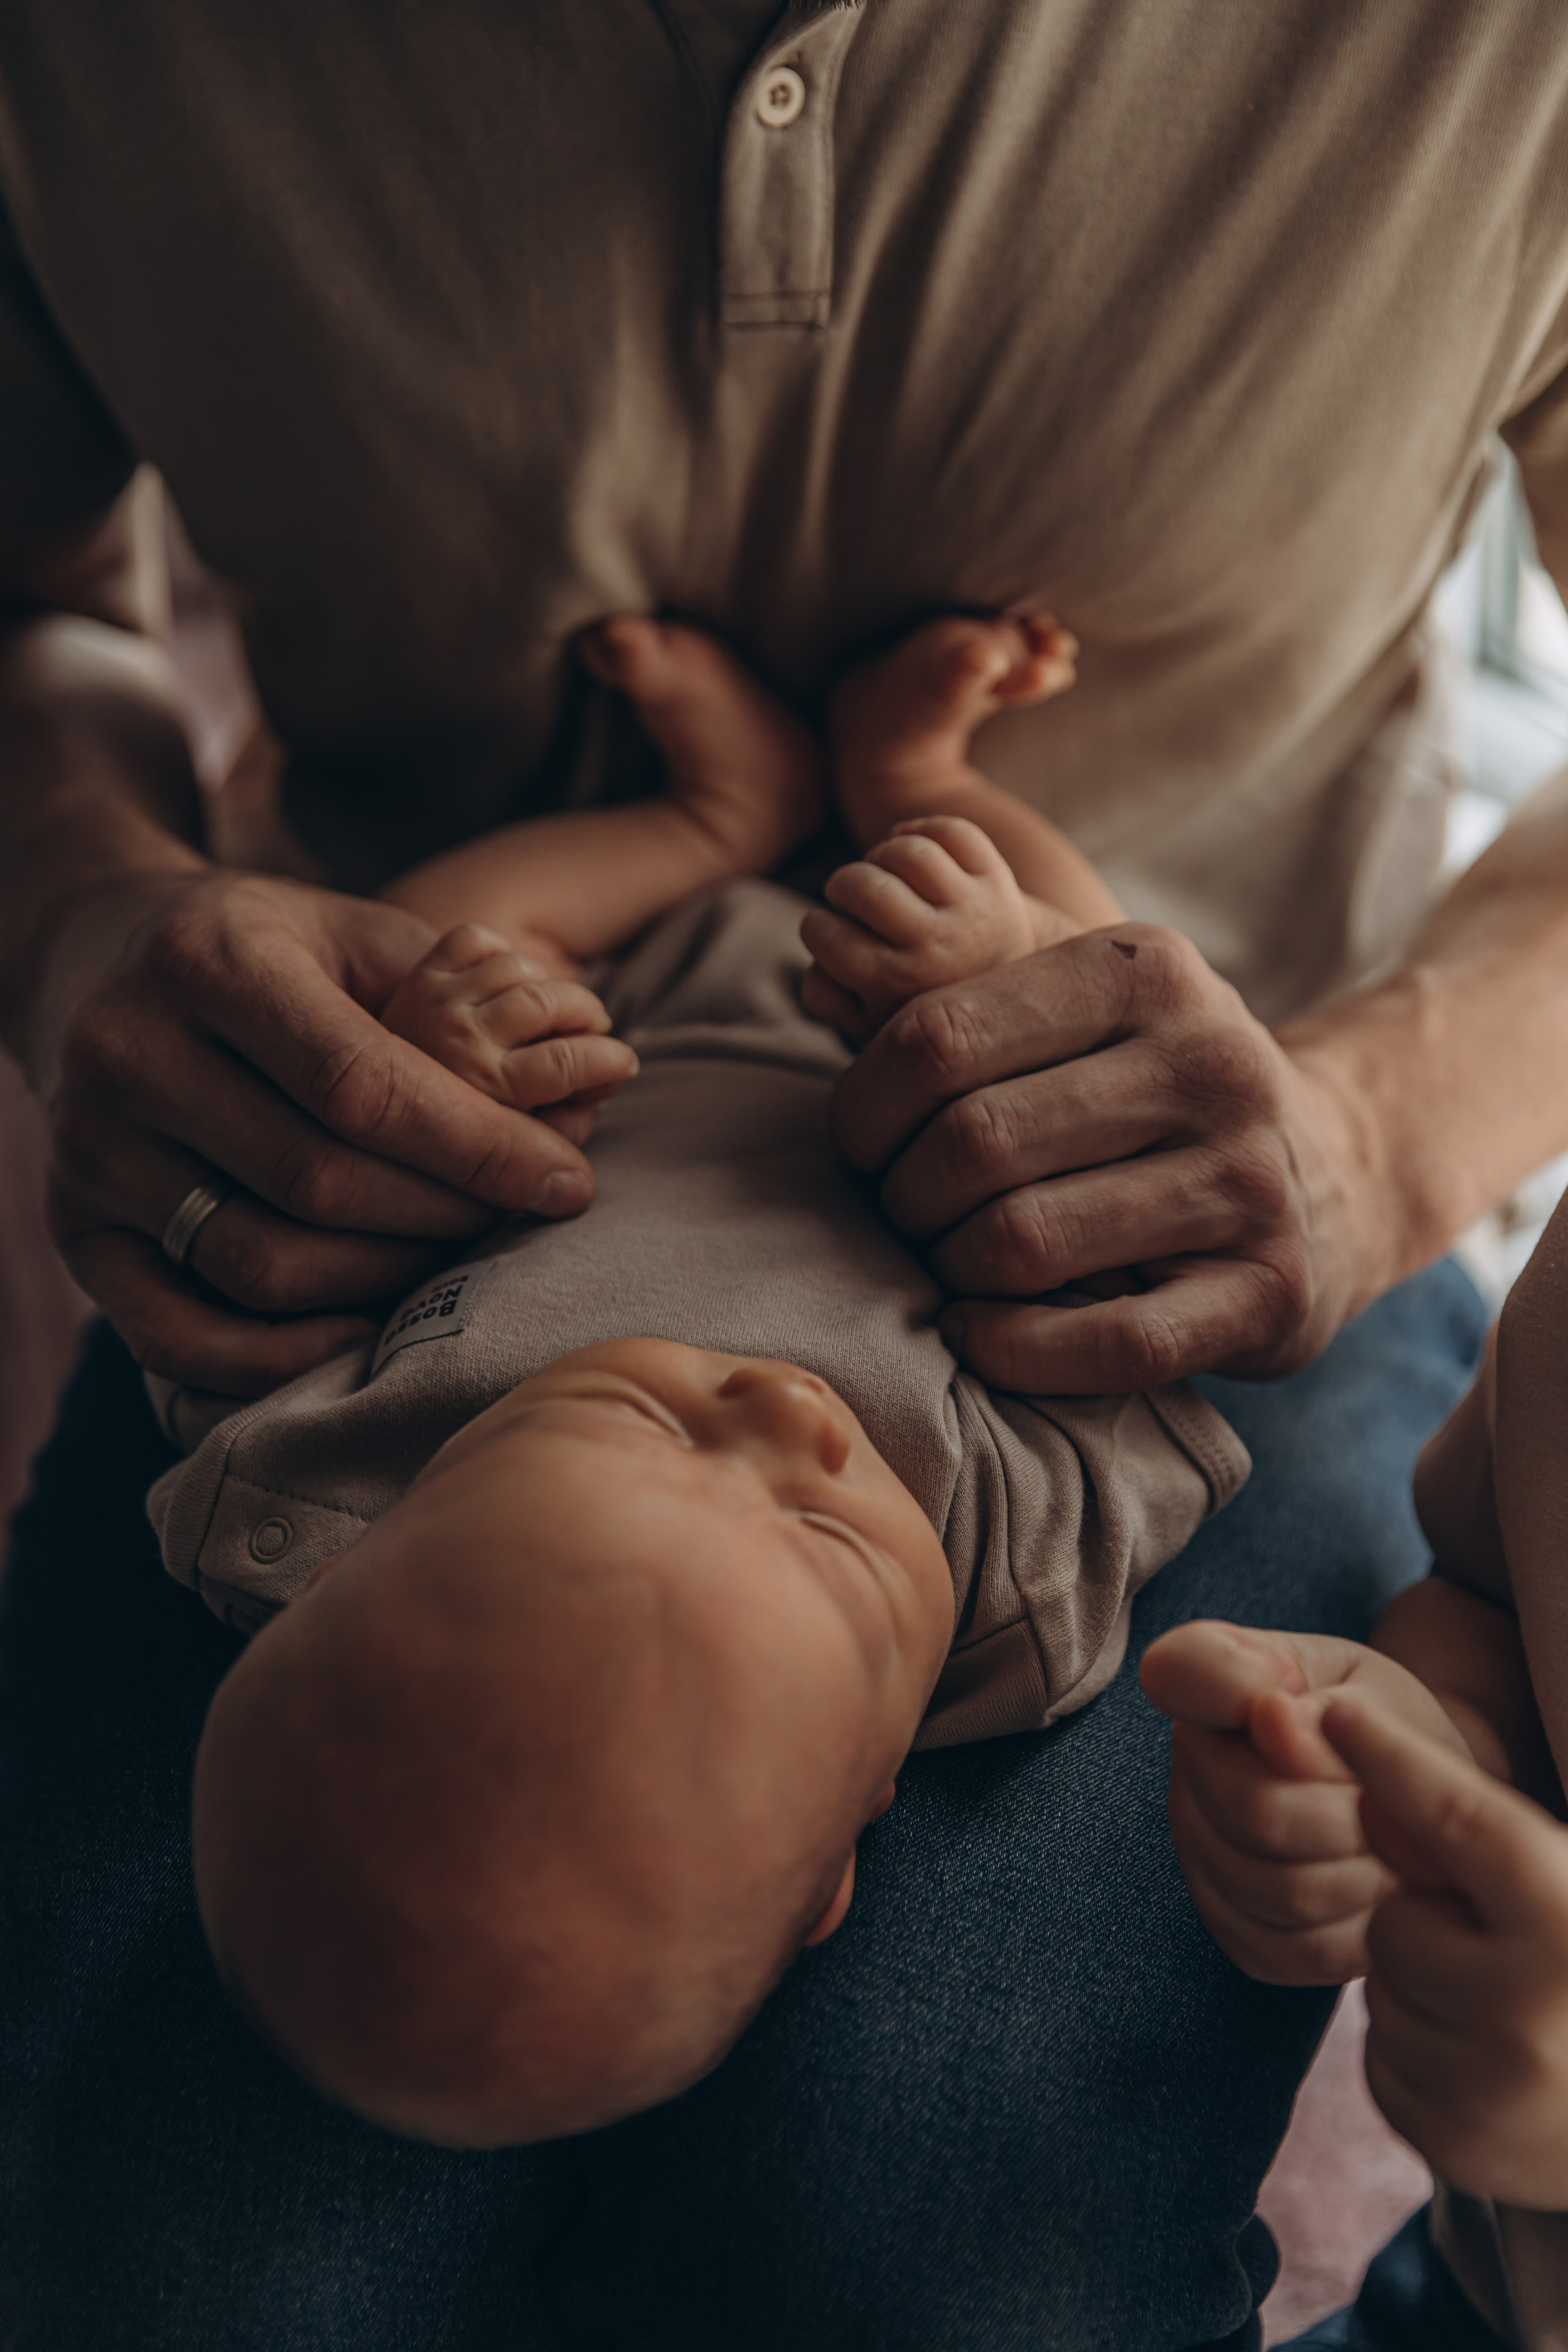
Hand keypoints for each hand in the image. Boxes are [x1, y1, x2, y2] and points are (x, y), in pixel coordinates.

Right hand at [34, 868, 598, 1394]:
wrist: (100, 953)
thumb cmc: (269, 950)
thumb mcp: (356, 933)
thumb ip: (463, 1005)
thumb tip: (589, 1101)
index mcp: (210, 959)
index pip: (362, 1087)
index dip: (477, 1149)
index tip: (568, 1182)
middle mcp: (129, 1050)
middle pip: (315, 1181)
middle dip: (442, 1216)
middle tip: (515, 1220)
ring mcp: (89, 1148)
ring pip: (257, 1262)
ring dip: (380, 1283)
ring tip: (452, 1260)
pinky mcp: (71, 1229)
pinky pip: (174, 1333)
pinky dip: (276, 1354)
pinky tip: (360, 1330)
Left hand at [381, 923, 637, 1138]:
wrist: (391, 1102)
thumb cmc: (465, 1133)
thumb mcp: (517, 1150)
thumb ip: (565, 1131)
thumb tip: (603, 1094)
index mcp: (485, 1091)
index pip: (566, 1062)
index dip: (609, 1060)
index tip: (623, 1063)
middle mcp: (458, 1041)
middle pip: (550, 1002)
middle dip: (587, 1014)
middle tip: (593, 1030)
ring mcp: (438, 1002)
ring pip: (520, 967)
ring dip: (546, 984)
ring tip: (551, 1010)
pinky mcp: (424, 973)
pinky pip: (477, 940)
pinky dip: (497, 953)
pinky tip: (502, 985)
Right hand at [799, 815, 1062, 1042]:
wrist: (1002, 1002)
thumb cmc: (914, 1003)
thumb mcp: (863, 1021)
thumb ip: (823, 994)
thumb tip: (820, 948)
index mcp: (897, 986)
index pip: (826, 934)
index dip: (817, 926)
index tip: (828, 929)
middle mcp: (938, 948)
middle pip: (863, 885)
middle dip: (842, 885)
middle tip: (850, 899)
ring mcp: (973, 910)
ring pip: (907, 852)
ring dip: (881, 855)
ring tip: (883, 875)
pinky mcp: (997, 880)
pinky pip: (951, 832)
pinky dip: (922, 831)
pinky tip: (913, 861)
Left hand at [830, 926, 1394, 1390]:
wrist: (1339, 1173)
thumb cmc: (1155, 1096)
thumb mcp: (1089, 1014)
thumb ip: (974, 1013)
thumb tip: (820, 1016)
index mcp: (1142, 971)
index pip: (937, 1037)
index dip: (863, 1109)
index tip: (859, 1149)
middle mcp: (1209, 1062)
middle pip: (970, 1144)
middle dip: (901, 1198)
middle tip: (902, 1217)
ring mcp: (1249, 1180)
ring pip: (1023, 1244)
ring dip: (949, 1273)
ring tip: (949, 1267)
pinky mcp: (1270, 1292)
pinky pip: (1107, 1342)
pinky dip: (1013, 1350)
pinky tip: (981, 1335)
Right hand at [1140, 1619, 1467, 1984]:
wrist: (1409, 1798)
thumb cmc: (1383, 1727)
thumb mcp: (1371, 1690)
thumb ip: (1321, 1705)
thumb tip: (1270, 1719)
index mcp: (1205, 1680)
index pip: (1182, 1671)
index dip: (1242, 1687)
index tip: (1301, 1692)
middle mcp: (1186, 1769)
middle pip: (1258, 1808)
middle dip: (1350, 1813)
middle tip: (1388, 1802)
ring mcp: (1202, 1857)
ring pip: (1285, 1890)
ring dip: (1365, 1875)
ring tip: (1389, 1847)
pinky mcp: (1236, 1931)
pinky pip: (1301, 1951)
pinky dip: (1361, 1930)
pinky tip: (1377, 1894)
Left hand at [1324, 1697, 1567, 2205]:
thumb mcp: (1562, 1888)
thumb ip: (1479, 1841)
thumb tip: (1369, 1798)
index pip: (1462, 1819)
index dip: (1397, 1759)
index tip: (1338, 1709)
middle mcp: (1528, 2007)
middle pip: (1396, 1920)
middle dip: (1425, 1920)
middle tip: (1491, 1944)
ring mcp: (1489, 2087)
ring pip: (1383, 1992)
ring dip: (1423, 1989)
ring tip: (1500, 2007)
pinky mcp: (1452, 2143)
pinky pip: (1381, 2061)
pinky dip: (1418, 2053)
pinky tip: (1483, 2062)